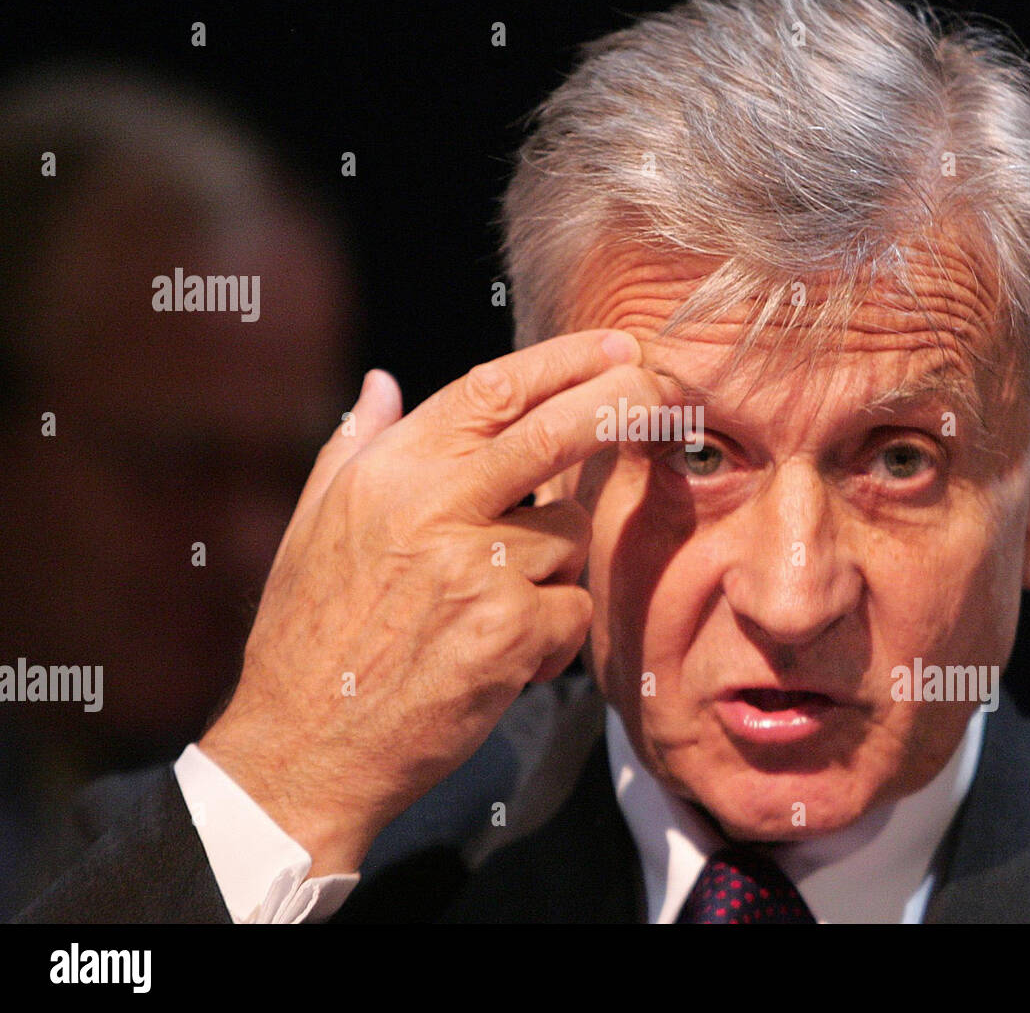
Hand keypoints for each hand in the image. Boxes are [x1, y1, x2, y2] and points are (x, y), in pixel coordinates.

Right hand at [199, 329, 673, 874]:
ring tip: (491, 606)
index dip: (565, 360)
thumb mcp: (314, 525)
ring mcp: (475, 568)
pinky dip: (551, 632)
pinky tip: (501, 657)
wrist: (305, 749)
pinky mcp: (509, 632)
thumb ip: (356, 445)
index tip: (614, 346)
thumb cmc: (310, 637)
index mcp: (390, 474)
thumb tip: (383, 382)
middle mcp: (433, 507)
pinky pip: (571, 608)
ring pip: (570, 536)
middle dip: (620, 398)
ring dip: (553, 566)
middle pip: (554, 432)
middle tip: (660, 384)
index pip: (491, 390)